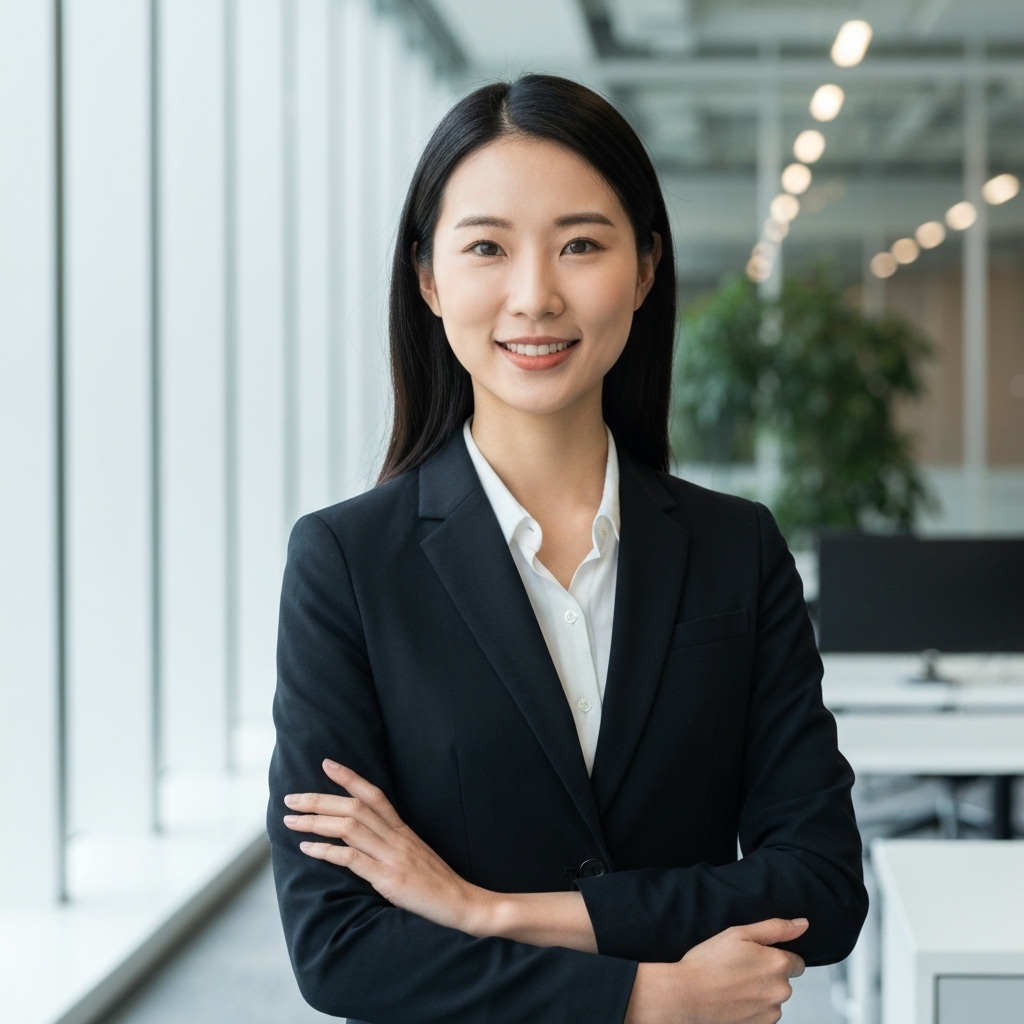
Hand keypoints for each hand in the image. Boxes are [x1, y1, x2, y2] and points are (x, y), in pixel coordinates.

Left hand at [283, 760, 483, 933]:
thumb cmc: (436, 883)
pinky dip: (327, 851)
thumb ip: (392, 843)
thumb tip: (364, 837)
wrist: (461, 902)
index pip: (373, 794)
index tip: (326, 764)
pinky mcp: (388, 878)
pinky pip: (353, 858)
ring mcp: (392, 856)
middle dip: (318, 800)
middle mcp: (396, 837)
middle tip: (291, 797)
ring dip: (315, 821)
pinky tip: (308, 848)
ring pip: (349, 827)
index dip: (349, 777)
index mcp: (402, 829)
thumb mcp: (414, 854)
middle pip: (354, 807)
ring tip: (290, 820)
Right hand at [625, 918, 806, 1023]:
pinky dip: (752, 1008)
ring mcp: (771, 1013)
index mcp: (779, 964)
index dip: (775, 955)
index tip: (755, 956)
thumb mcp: (739, 933)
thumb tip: (802, 924)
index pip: (796, 961)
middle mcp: (781, 991)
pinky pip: (764, 1015)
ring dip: (760, 992)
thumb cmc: (709, 963)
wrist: (687, 996)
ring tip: (733, 984)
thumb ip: (775, 928)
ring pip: (773, 998)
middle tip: (739, 968)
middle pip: (784, 980)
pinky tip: (733, 1000)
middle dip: (767, 974)